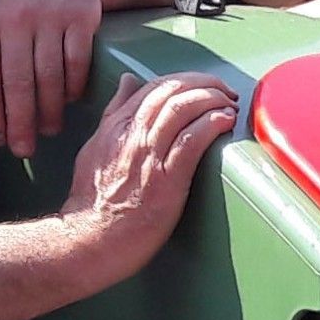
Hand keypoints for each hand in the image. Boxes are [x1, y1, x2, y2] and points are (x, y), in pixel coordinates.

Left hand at [0, 0, 103, 154]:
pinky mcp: (82, 15)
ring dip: (49, 110)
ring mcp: (51, 15)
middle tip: (23, 150)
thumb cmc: (16, 1)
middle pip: (18, 82)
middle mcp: (17, 17)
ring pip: (49, 76)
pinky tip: (69, 101)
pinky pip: (76, 62)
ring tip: (49, 130)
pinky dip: (73, 87)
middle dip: (19, 122)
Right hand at [62, 73, 234, 272]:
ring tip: (230, 103)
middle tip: (224, 91)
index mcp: (116, 126)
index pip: (154, 86)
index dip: (185, 80)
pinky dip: (212, 124)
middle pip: (171, 90)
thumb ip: (113, 114)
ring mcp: (147, 156)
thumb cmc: (94, 202)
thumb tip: (127, 82)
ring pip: (182, 108)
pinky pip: (191, 140)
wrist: (89, 240)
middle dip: (204, 83)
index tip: (204, 86)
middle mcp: (131, 134)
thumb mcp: (95, 147)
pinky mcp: (165, 180)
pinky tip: (225, 120)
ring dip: (212, 99)